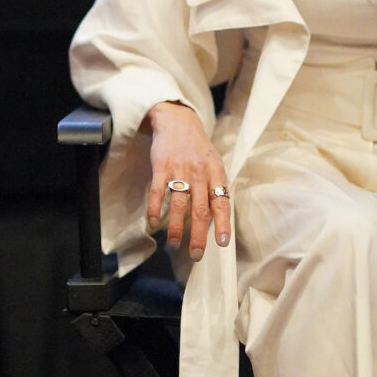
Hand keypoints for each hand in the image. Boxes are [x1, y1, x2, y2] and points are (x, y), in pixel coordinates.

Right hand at [144, 101, 231, 261]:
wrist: (178, 121)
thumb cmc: (198, 148)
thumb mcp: (213, 164)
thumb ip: (215, 188)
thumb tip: (216, 219)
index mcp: (215, 173)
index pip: (221, 203)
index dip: (222, 224)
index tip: (222, 243)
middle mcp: (199, 173)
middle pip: (200, 209)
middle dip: (198, 234)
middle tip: (196, 254)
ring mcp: (179, 169)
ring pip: (179, 204)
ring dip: (176, 227)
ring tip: (175, 244)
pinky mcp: (161, 166)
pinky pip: (158, 191)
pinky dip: (156, 208)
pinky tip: (154, 222)